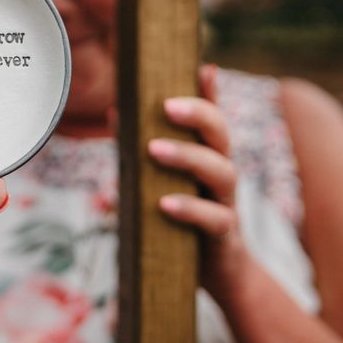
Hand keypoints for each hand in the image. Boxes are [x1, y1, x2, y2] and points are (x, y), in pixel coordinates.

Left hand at [149, 64, 247, 303]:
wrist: (219, 276)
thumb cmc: (183, 222)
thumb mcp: (162, 183)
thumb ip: (143, 152)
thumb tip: (115, 113)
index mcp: (208, 156)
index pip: (212, 117)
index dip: (210, 92)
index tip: (202, 66)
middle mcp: (221, 173)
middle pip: (221, 134)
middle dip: (198, 114)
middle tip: (167, 105)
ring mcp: (227, 203)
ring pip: (221, 170)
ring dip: (188, 156)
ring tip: (154, 149)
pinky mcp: (225, 235)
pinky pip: (214, 219)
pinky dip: (190, 209)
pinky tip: (164, 204)